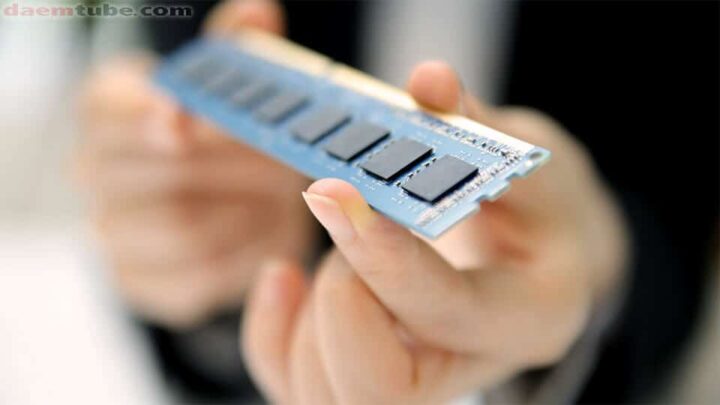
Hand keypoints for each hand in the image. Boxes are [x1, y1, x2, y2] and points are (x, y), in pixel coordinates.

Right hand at [74, 0, 314, 328]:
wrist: (220, 204)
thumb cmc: (224, 138)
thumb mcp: (228, 87)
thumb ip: (238, 49)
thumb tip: (259, 11)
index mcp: (107, 112)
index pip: (108, 111)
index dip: (143, 115)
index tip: (182, 121)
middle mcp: (96, 173)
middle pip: (160, 172)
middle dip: (236, 166)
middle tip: (285, 159)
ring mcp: (112, 234)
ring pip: (182, 229)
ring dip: (248, 212)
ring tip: (280, 196)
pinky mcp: (141, 283)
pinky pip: (196, 279)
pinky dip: (243, 257)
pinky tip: (263, 233)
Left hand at [242, 61, 628, 403]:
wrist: (535, 263)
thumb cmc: (536, 212)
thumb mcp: (528, 160)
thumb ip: (476, 123)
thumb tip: (428, 85)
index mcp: (526, 316)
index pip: (445, 312)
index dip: (384, 258)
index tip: (336, 193)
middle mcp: (470, 367)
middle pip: (378, 389)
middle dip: (341, 298)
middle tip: (350, 226)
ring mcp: (418, 381)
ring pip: (325, 397)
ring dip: (307, 314)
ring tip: (343, 249)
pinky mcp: (371, 376)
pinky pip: (296, 384)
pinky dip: (273, 334)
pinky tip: (285, 278)